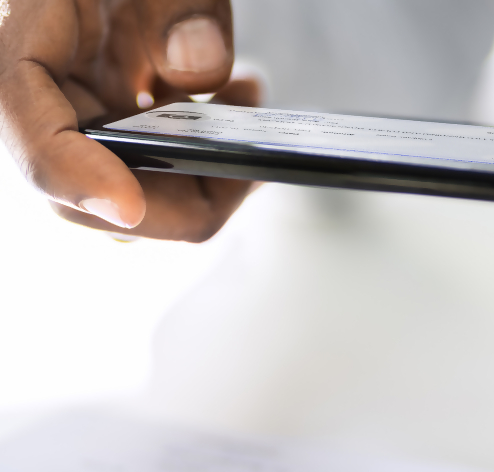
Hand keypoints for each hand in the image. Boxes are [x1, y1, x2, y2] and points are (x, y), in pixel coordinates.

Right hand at [0, 0, 259, 240]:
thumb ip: (178, 0)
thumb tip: (201, 71)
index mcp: (22, 28)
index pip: (25, 124)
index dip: (74, 177)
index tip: (130, 206)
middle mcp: (40, 77)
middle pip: (83, 182)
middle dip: (172, 193)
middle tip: (244, 166)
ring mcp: (76, 94)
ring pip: (127, 179)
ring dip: (198, 170)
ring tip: (248, 107)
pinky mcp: (110, 98)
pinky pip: (151, 150)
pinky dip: (201, 143)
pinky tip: (237, 99)